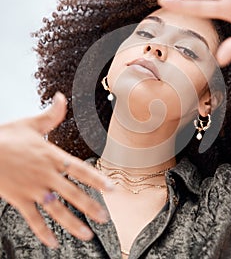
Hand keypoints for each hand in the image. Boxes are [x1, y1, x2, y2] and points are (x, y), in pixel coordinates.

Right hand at [0, 92, 112, 247]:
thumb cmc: (6, 136)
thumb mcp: (31, 123)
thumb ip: (52, 114)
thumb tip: (61, 97)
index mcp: (52, 156)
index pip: (80, 169)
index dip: (98, 179)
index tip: (112, 188)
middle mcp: (46, 175)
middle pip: (73, 193)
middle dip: (90, 207)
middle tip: (105, 219)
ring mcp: (33, 189)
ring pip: (57, 210)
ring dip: (73, 224)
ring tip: (86, 235)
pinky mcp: (19, 199)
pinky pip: (33, 219)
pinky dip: (43, 232)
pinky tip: (53, 242)